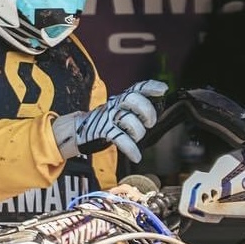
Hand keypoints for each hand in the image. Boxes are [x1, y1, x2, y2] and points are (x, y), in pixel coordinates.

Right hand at [52, 80, 169, 162]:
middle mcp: (114, 105)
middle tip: (150, 123)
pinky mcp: (103, 131)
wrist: (81, 131)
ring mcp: (108, 117)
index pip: (137, 88)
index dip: (150, 87)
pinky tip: (136, 156)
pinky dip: (131, 149)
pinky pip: (120, 138)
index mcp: (121, 99)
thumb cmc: (106, 122)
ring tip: (137, 138)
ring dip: (138, 132)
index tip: (163, 89)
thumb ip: (135, 110)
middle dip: (147, 110)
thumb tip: (156, 114)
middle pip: (132, 99)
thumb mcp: (120, 111)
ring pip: (129, 120)